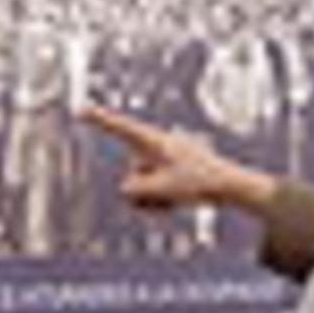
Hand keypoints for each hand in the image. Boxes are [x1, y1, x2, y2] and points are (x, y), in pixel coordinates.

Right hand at [82, 106, 274, 210]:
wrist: (232, 186)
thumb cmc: (200, 182)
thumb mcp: (161, 189)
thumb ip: (134, 191)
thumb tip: (125, 191)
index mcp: (155, 142)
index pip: (121, 128)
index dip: (100, 120)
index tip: (81, 111)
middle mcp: (157, 149)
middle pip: (132, 175)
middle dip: (145, 192)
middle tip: (175, 190)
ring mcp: (164, 162)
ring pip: (142, 188)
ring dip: (155, 199)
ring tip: (181, 195)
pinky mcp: (172, 174)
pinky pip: (154, 192)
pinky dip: (162, 201)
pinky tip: (181, 201)